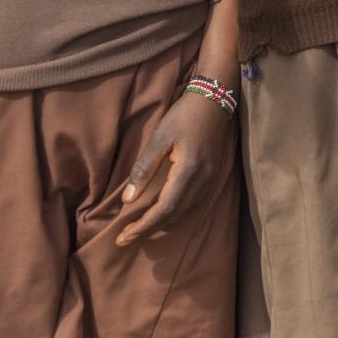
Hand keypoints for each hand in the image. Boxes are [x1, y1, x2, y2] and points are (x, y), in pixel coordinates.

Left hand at [115, 90, 233, 247]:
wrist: (214, 99)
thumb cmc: (184, 115)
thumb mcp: (160, 138)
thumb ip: (144, 169)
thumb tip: (127, 200)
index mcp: (188, 171)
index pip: (164, 209)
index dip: (143, 226)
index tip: (123, 236)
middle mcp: (202, 180)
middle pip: (175, 215)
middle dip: (149, 230)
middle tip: (126, 238)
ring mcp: (210, 178)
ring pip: (186, 212)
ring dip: (163, 224)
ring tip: (141, 230)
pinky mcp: (213, 174)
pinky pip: (193, 204)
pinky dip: (176, 214)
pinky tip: (164, 214)